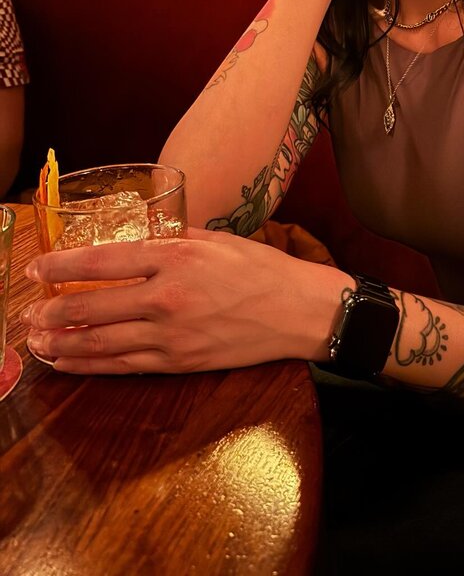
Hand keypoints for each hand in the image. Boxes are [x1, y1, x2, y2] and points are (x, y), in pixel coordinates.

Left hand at [22, 229, 343, 373]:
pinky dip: (89, 365)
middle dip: (51, 311)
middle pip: (91, 306)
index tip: (36, 269)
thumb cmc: (260, 269)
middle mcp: (167, 296)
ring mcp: (170, 335)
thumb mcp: (215, 238)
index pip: (102, 262)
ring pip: (100, 342)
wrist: (297, 311)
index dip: (61, 266)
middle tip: (27, 313)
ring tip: (35, 342)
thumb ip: (172, 237)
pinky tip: (68, 362)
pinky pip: (122, 366)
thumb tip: (137, 237)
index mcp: (175, 257)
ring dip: (61, 343)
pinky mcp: (178, 362)